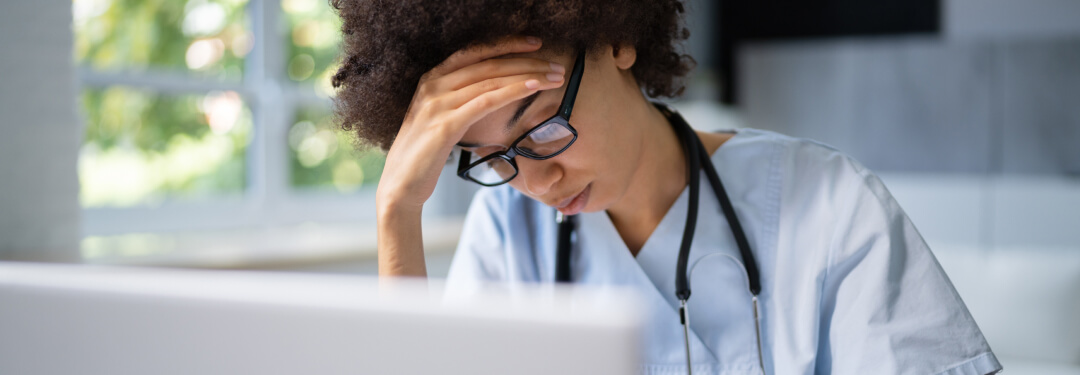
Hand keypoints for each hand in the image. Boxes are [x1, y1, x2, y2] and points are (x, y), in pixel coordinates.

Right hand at [375, 36, 565, 213]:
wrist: (400, 186)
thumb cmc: (425, 157)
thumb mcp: (442, 120)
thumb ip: (461, 103)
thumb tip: (494, 96)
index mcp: (432, 79)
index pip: (475, 52)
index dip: (507, 44)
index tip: (535, 44)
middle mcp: (433, 85)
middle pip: (488, 63)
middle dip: (527, 60)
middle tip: (557, 65)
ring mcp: (438, 103)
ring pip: (491, 79)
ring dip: (528, 74)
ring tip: (555, 76)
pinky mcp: (445, 124)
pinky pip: (486, 101)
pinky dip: (513, 91)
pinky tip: (534, 87)